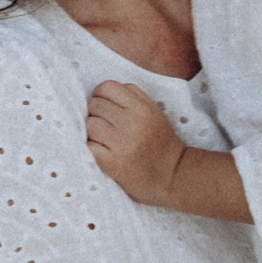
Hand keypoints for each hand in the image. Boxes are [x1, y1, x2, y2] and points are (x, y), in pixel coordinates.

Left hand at [86, 81, 184, 205]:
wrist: (173, 175)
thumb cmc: (161, 142)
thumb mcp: (154, 112)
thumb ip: (132, 96)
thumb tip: (101, 92)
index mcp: (142, 107)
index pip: (106, 87)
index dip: (101, 96)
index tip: (106, 108)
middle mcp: (132, 122)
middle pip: (94, 105)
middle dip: (97, 115)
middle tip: (107, 128)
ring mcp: (122, 143)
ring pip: (89, 124)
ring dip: (92, 133)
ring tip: (105, 141)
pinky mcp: (113, 163)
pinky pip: (88, 146)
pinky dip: (92, 149)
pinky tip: (103, 153)